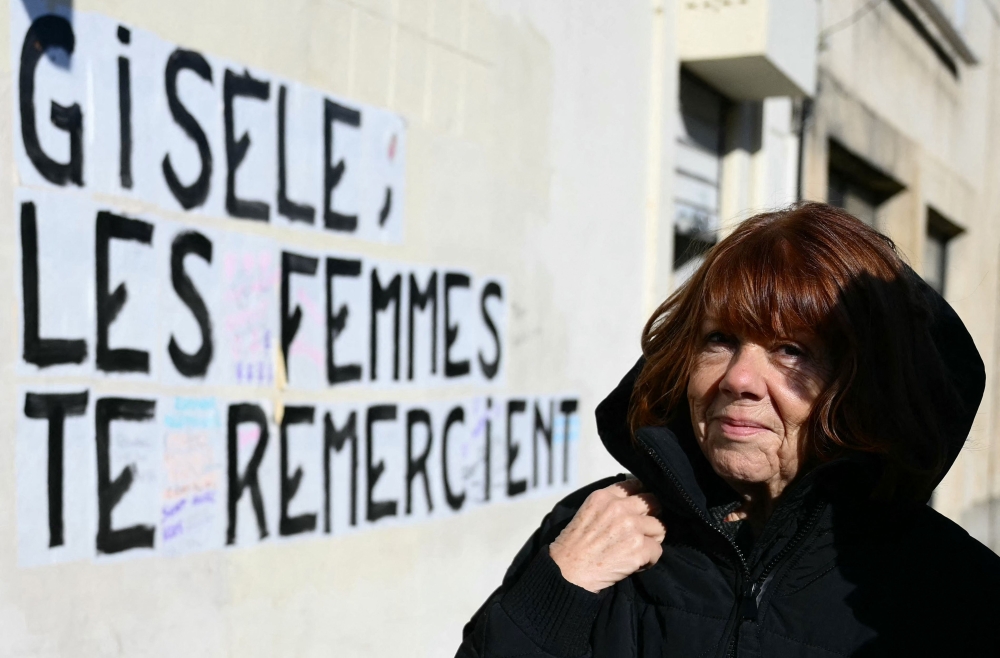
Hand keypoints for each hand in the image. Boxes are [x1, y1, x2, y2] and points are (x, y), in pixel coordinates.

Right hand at [549, 478, 665, 592]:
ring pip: (660, 527)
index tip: (643, 507)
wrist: (567, 573)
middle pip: (654, 502)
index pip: (636, 484)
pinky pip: (658, 551)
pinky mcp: (638, 549)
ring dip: (652, 540)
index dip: (643, 495)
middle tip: (644, 531)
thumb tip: (633, 504)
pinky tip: (635, 564)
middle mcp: (619, 508)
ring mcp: (631, 527)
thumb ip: (609, 504)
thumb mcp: (587, 512)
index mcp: (604, 497)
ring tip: (637, 549)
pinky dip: (649, 560)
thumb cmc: (573, 546)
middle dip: (652, 516)